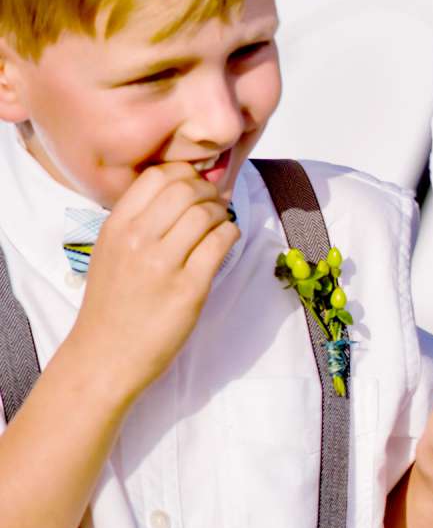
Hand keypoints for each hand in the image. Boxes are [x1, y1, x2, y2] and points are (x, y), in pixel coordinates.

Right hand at [62, 163, 237, 402]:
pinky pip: (220, 243)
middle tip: (215, 202)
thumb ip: (140, 221)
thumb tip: (183, 190)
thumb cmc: (113, 303)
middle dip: (209, 191)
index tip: (195, 186)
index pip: (156, 176)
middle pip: (186, 189)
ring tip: (220, 223)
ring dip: (222, 213)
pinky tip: (226, 240)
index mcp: (116, 226)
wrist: (106, 354)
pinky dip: (231, 234)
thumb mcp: (111, 251)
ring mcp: (163, 263)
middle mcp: (137, 239)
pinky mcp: (189, 287)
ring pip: (206, 213)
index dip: (184, 174)